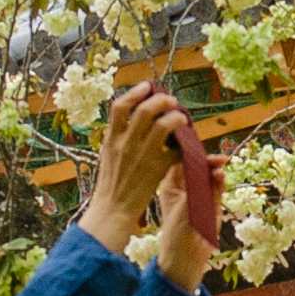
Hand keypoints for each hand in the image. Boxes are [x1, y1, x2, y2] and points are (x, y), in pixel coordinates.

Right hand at [78, 80, 189, 251]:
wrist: (113, 209)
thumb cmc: (111, 182)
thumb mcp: (107, 154)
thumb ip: (117, 134)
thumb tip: (128, 114)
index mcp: (111, 138)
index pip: (119, 106)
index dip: (135, 92)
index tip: (147, 86)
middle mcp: (126, 144)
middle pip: (145, 110)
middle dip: (161, 99)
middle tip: (171, 100)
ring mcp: (142, 156)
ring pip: (163, 125)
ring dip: (176, 116)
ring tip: (181, 116)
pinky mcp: (157, 169)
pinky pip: (176, 149)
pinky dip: (184, 142)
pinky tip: (187, 141)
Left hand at [155, 121, 221, 291]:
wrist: (186, 255)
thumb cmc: (177, 229)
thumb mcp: (183, 203)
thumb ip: (196, 185)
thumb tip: (210, 167)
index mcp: (172, 183)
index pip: (179, 158)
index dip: (187, 149)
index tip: (194, 141)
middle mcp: (186, 185)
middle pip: (196, 163)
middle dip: (205, 157)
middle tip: (213, 153)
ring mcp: (201, 193)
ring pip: (208, 172)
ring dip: (214, 167)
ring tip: (219, 162)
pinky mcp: (213, 202)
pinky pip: (217, 185)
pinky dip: (219, 179)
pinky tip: (221, 174)